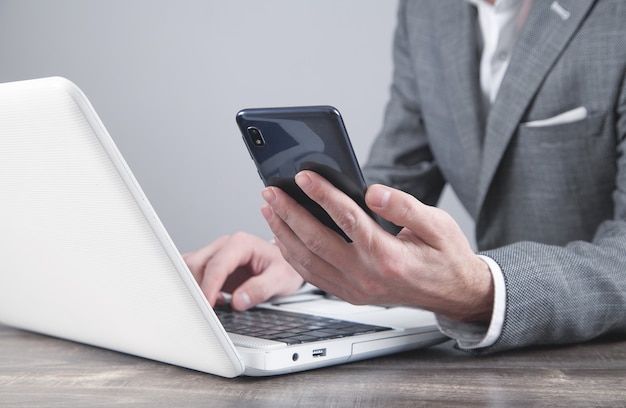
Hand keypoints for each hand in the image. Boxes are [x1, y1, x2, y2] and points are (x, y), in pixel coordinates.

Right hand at [182, 232, 303, 310]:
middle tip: (206, 309)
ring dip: (194, 287)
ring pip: (190, 267)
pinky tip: (211, 299)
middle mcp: (225, 246)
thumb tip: (237, 300)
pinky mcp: (211, 265)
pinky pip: (193, 272)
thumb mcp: (280, 279)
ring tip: (213, 303)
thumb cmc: (284, 268)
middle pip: (197, 264)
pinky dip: (194, 286)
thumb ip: (260, 289)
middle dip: (197, 287)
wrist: (285, 266)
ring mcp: (216, 254)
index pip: (217, 265)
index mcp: (241, 244)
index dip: (209, 286)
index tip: (207, 305)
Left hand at [260, 170, 493, 322]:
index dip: (322, 194)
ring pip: (308, 261)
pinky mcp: (351, 295)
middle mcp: (367, 275)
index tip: (302, 176)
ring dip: (284, 234)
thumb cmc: (446, 256)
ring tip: (270, 209)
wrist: (454, 294)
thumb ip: (404, 206)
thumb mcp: (438, 224)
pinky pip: (313, 277)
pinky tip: (284, 238)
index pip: (346, 218)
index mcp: (388, 255)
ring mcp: (356, 289)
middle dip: (289, 212)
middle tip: (270, 190)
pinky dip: (294, 256)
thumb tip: (373, 192)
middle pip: (316, 240)